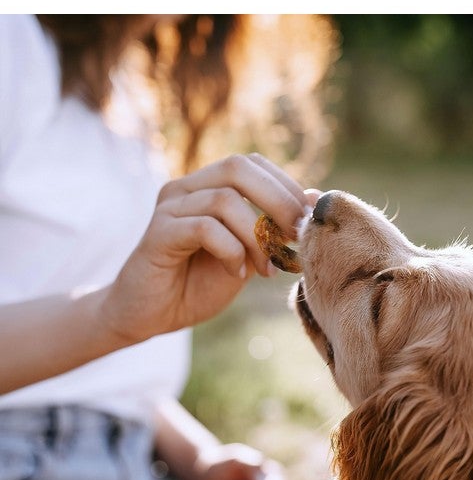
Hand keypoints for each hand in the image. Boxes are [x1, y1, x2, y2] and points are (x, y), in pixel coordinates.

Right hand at [102, 153, 307, 344]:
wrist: (151, 315)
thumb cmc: (198, 284)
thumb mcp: (248, 255)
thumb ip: (273, 229)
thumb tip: (315, 199)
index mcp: (207, 186)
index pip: (252, 164)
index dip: (285, 187)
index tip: (306, 223)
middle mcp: (186, 188)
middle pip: (238, 168)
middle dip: (277, 200)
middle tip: (295, 237)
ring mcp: (170, 207)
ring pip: (224, 200)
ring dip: (256, 236)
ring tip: (265, 269)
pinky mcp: (158, 233)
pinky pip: (204, 228)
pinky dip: (231, 250)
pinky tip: (236, 273)